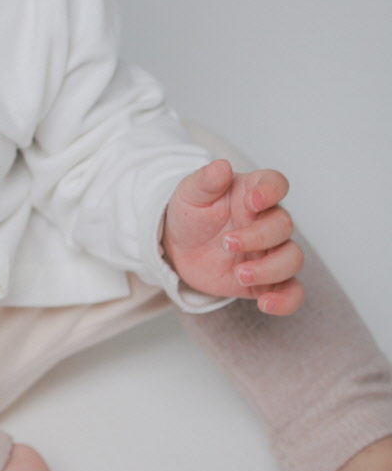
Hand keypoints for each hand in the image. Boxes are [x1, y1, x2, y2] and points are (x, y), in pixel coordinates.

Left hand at [161, 160, 303, 313]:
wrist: (179, 248)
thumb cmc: (190, 215)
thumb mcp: (190, 194)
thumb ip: (205, 181)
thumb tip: (222, 167)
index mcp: (251, 192)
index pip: (276, 183)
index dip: (272, 191)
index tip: (253, 202)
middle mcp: (266, 221)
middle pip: (284, 225)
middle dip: (259, 237)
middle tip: (227, 244)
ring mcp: (270, 251)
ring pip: (293, 258)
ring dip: (270, 269)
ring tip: (240, 274)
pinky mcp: (266, 280)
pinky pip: (292, 291)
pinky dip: (286, 300)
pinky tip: (264, 303)